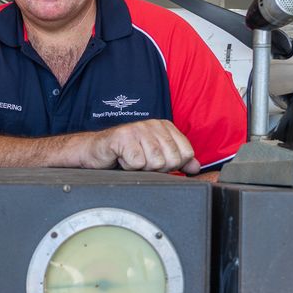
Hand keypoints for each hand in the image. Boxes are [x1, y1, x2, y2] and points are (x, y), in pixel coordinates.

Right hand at [84, 119, 199, 173]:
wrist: (96, 152)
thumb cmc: (125, 154)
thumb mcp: (155, 157)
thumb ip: (178, 161)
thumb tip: (196, 168)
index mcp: (165, 127)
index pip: (186, 153)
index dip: (172, 165)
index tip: (156, 162)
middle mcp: (153, 124)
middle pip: (172, 160)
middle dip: (156, 168)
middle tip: (142, 161)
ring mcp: (138, 129)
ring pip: (155, 162)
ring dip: (141, 168)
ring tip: (132, 159)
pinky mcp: (123, 137)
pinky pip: (137, 163)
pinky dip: (128, 167)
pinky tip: (122, 159)